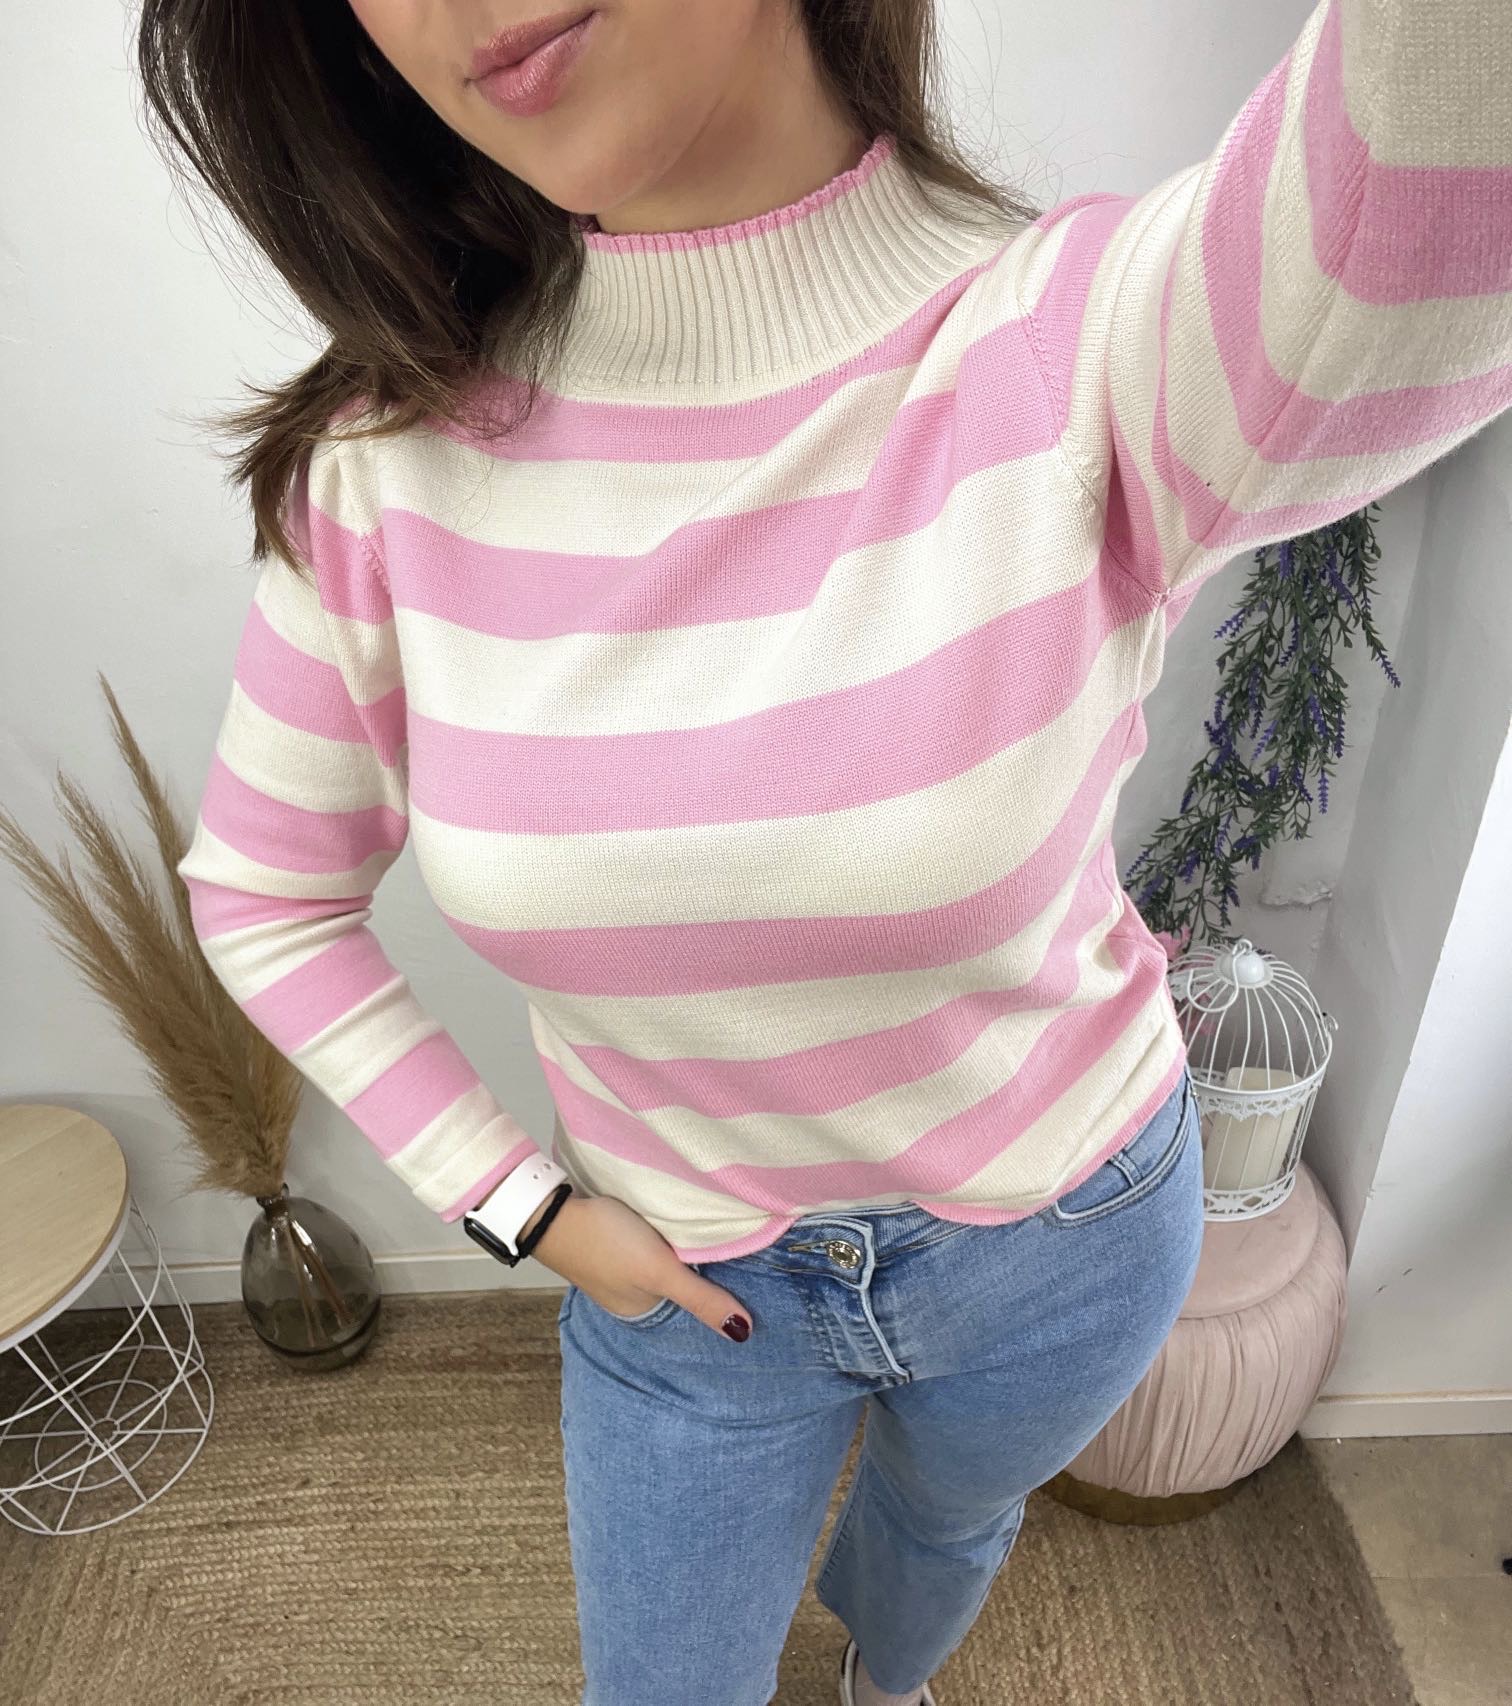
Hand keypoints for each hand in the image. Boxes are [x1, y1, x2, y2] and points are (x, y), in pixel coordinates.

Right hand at [521, 1191, 752, 1340]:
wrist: (550, 1211)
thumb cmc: (606, 1243)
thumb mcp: (659, 1270)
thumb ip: (700, 1298)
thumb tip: (743, 1333)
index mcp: (639, 1309)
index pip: (688, 1303)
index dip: (712, 1287)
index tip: (742, 1268)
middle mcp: (628, 1294)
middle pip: (674, 1282)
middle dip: (696, 1267)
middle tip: (730, 1242)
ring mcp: (615, 1268)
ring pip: (660, 1262)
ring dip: (676, 1250)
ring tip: (704, 1230)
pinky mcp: (607, 1241)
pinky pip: (644, 1244)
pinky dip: (658, 1236)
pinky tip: (668, 1223)